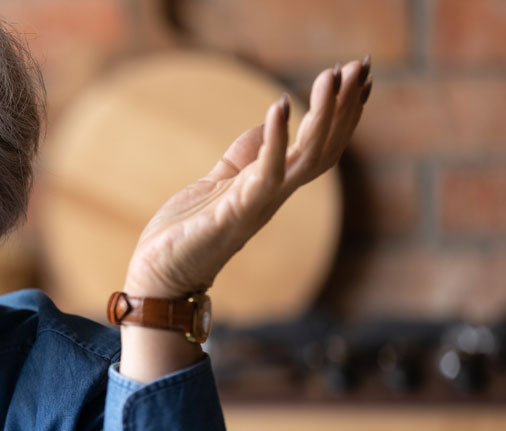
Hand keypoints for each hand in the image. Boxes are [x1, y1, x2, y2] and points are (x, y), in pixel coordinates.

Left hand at [123, 56, 372, 297]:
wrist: (160, 276)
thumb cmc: (187, 233)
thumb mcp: (220, 182)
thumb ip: (246, 155)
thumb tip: (270, 124)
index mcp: (271, 187)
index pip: (319, 147)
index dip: (342, 113)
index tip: (359, 76)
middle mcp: (274, 196)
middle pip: (324, 148)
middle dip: (343, 107)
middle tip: (360, 65)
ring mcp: (259, 204)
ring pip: (306, 158)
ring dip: (323, 116)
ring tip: (331, 76)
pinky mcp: (236, 212)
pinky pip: (266, 172)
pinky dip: (275, 138)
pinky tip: (280, 106)